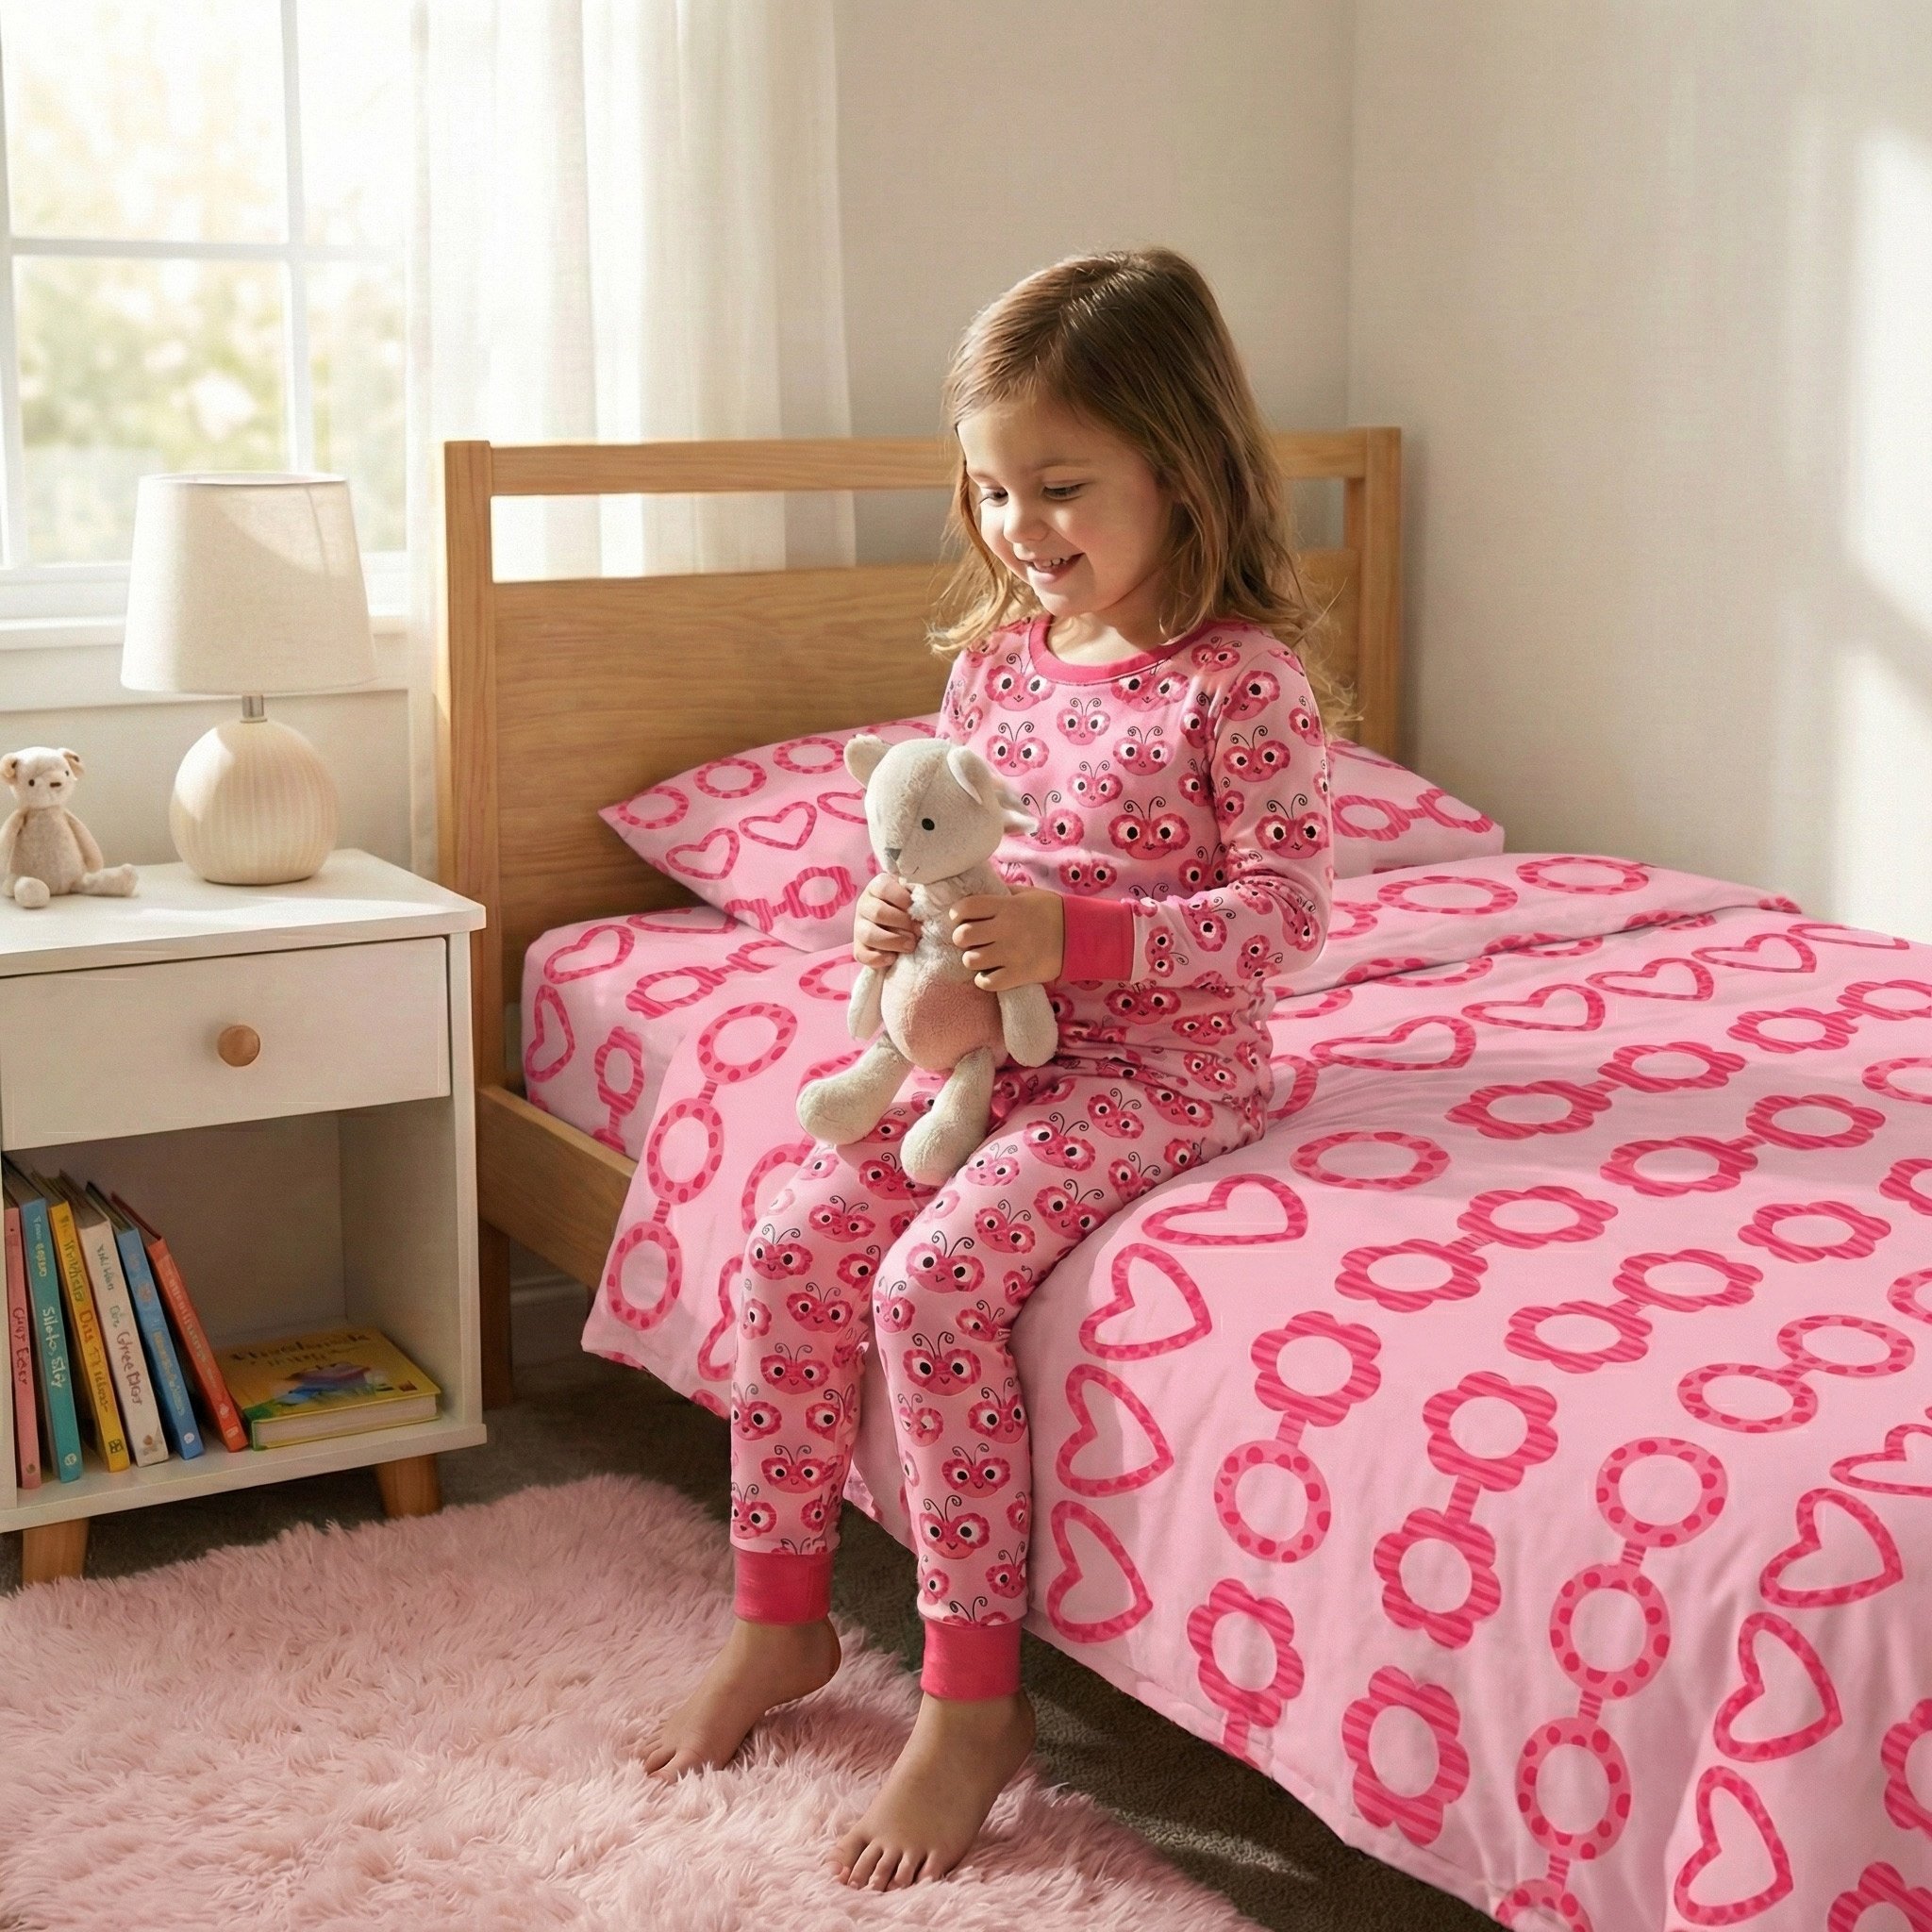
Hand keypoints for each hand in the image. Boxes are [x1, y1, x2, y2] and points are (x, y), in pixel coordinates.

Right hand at [854, 873, 918, 967]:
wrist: (900, 927)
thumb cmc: (911, 909)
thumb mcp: (914, 897)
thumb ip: (919, 896)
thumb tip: (929, 903)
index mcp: (877, 887)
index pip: (884, 888)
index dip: (904, 900)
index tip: (919, 911)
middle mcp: (864, 904)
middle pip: (878, 912)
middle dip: (902, 923)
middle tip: (919, 931)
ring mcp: (858, 926)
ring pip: (868, 934)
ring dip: (893, 941)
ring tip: (910, 945)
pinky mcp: (858, 947)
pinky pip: (862, 954)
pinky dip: (879, 958)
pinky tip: (893, 958)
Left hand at [948, 887, 1063, 990]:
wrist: (1081, 936)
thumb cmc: (1053, 912)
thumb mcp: (1029, 895)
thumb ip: (1003, 894)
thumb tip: (981, 891)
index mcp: (1006, 906)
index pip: (966, 907)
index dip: (958, 913)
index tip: (961, 917)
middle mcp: (1006, 929)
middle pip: (963, 936)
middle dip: (962, 938)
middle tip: (970, 940)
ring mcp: (1011, 954)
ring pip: (971, 960)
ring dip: (972, 959)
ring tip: (982, 958)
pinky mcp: (1019, 975)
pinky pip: (987, 982)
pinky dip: (984, 980)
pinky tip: (991, 974)